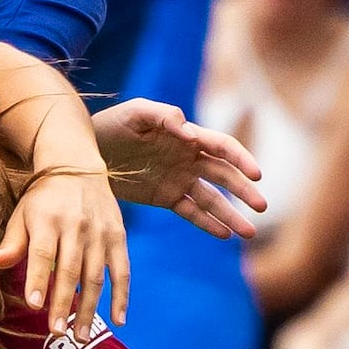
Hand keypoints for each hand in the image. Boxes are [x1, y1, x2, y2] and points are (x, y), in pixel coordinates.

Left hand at [0, 166, 129, 334]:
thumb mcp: (22, 214)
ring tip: (79, 336)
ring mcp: (100, 233)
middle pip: (70, 270)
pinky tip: (117, 320)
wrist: (77, 167)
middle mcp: (75, 227)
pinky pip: (122, 271)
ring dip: (89, 309)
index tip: (34, 305)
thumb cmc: (43, 198)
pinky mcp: (118, 238)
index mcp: (47, 220)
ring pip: (95, 276)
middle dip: (64, 304)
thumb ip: (12, 243)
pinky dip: (121, 297)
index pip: (42, 253)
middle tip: (56, 333)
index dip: (38, 279)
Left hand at [91, 99, 265, 237]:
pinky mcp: (166, 197)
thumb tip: (190, 133)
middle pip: (224, 176)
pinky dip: (207, 223)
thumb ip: (164, 116)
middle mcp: (189, 159)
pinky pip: (191, 212)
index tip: (256, 175)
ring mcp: (179, 179)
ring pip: (212, 199)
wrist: (86, 153)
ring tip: (248, 233)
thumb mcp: (135, 113)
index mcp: (187, 136)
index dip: (241, 159)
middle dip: (244, 191)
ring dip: (231, 215)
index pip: (222, 147)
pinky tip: (225, 235)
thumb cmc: (113, 125)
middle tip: (262, 207)